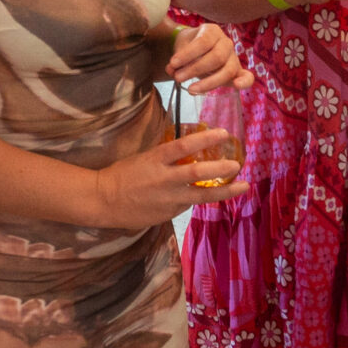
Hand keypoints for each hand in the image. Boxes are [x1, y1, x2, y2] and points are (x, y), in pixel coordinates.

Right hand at [89, 132, 239, 227]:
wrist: (105, 200)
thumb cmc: (123, 174)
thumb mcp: (144, 158)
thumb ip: (166, 156)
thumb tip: (189, 151)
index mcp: (156, 159)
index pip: (184, 145)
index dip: (205, 139)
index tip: (224, 133)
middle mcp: (165, 178)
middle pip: (197, 172)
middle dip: (221, 169)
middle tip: (237, 164)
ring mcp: (168, 199)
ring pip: (202, 194)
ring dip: (224, 190)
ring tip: (242, 185)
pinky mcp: (169, 214)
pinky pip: (188, 204)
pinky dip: (199, 198)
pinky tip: (208, 194)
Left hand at [162, 22, 249, 95]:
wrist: (195, 49)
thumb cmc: (188, 47)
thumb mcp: (180, 48)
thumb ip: (176, 60)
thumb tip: (170, 70)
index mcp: (212, 31)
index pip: (203, 42)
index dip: (188, 54)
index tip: (172, 63)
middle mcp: (226, 42)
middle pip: (215, 57)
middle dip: (195, 69)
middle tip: (178, 77)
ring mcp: (234, 57)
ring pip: (227, 70)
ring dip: (208, 83)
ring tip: (190, 89)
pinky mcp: (238, 72)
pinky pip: (247, 77)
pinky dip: (244, 82)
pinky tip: (237, 86)